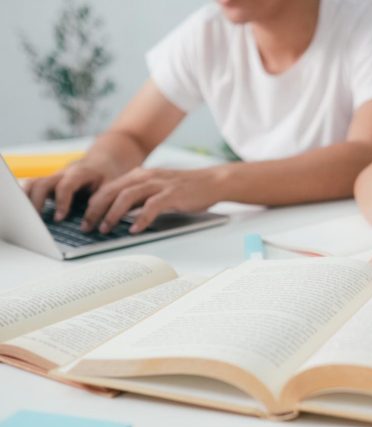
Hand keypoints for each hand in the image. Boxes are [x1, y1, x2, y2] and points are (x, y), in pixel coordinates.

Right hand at [24, 160, 118, 220]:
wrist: (102, 161)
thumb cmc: (107, 175)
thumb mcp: (110, 187)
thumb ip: (101, 202)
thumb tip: (89, 221)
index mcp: (80, 173)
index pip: (66, 185)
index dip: (62, 202)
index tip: (59, 218)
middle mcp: (63, 173)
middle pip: (43, 183)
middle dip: (37, 202)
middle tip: (37, 221)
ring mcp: (54, 177)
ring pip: (34, 183)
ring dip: (27, 199)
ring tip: (27, 218)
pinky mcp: (50, 183)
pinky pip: (33, 187)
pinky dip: (27, 198)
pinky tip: (26, 212)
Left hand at [81, 166, 226, 233]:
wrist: (213, 182)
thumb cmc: (185, 189)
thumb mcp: (156, 190)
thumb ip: (138, 199)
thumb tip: (118, 215)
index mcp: (139, 175)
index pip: (107, 188)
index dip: (92, 204)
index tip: (84, 220)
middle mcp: (145, 176)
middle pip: (111, 191)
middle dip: (95, 210)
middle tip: (87, 227)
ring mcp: (158, 184)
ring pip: (127, 196)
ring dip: (112, 214)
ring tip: (105, 229)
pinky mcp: (172, 194)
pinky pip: (151, 206)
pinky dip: (140, 219)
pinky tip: (134, 230)